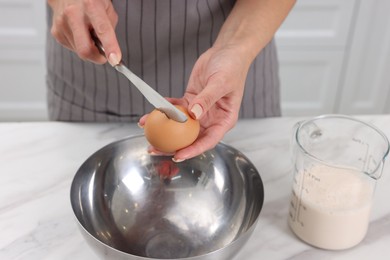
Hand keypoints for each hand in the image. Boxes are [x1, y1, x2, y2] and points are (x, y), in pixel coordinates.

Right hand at [48, 0, 120, 64]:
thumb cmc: (89, 1)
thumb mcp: (107, 8)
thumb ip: (110, 28)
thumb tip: (109, 49)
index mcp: (91, 5)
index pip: (102, 30)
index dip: (110, 47)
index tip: (115, 60)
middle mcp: (73, 13)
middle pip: (85, 49)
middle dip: (97, 57)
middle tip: (104, 55)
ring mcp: (62, 23)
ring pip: (79, 51)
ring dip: (88, 48)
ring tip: (89, 34)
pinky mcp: (56, 32)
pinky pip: (72, 48)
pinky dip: (80, 45)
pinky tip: (80, 34)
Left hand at [139, 44, 251, 160]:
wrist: (226, 52)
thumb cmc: (232, 68)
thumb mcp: (221, 83)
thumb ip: (207, 99)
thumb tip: (194, 114)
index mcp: (224, 120)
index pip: (208, 141)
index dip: (193, 150)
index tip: (178, 154)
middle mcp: (211, 119)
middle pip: (191, 138)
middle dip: (173, 146)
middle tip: (155, 149)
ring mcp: (200, 111)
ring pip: (180, 126)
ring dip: (164, 130)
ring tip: (147, 132)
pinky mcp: (190, 101)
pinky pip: (176, 109)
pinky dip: (164, 111)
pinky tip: (152, 112)